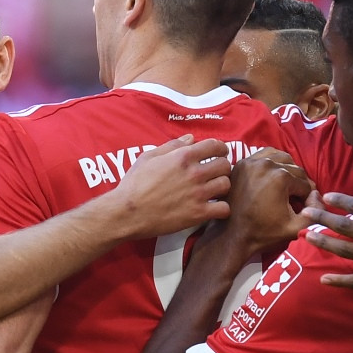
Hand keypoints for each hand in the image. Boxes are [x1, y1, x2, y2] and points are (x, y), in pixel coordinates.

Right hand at [115, 135, 231, 239]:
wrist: (127, 212)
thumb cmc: (134, 184)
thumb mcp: (148, 157)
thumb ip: (172, 146)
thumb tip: (190, 139)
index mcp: (183, 156)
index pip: (215, 146)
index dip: (220, 149)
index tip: (219, 154)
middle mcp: (195, 173)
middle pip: (225, 165)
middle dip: (221, 168)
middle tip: (214, 174)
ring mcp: (198, 194)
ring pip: (226, 185)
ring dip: (221, 187)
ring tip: (213, 191)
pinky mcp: (198, 214)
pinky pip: (224, 209)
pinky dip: (221, 209)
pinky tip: (213, 208)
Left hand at [209, 148, 315, 256]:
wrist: (232, 234)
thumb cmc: (263, 232)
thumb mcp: (296, 228)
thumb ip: (316, 212)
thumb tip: (317, 194)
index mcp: (281, 177)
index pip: (305, 184)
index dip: (306, 198)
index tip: (302, 208)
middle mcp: (267, 164)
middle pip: (295, 170)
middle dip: (299, 184)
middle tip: (297, 198)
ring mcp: (251, 161)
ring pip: (282, 158)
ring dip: (288, 171)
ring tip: (287, 187)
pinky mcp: (241, 163)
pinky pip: (264, 156)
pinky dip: (272, 163)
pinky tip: (273, 177)